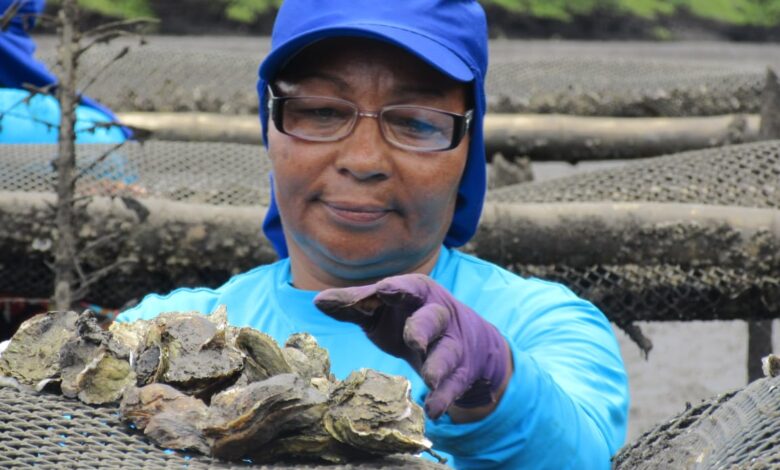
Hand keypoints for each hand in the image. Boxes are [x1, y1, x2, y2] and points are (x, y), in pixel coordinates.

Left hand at [314, 273, 510, 419]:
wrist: (469, 343)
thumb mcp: (385, 311)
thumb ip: (356, 305)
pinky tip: (434, 410)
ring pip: (447, 352)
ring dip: (439, 365)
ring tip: (430, 378)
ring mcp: (452, 345)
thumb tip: (318, 301)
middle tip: (413, 340)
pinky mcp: (460, 373)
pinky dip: (444, 397)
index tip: (382, 290)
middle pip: (433, 318)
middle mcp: (438, 316)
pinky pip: (454, 385)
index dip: (397, 289)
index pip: (408, 288)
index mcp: (418, 295)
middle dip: (423, 328)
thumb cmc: (412, 319)